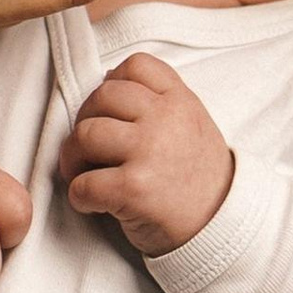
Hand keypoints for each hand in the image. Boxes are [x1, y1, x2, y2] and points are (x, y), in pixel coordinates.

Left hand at [58, 53, 234, 255]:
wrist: (218, 227)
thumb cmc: (197, 178)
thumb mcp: (193, 124)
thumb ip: (159, 99)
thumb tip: (107, 79)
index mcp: (181, 101)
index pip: (136, 65)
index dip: (112, 83)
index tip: (111, 112)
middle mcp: (166, 120)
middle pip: (102, 97)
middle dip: (85, 121)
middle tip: (88, 148)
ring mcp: (149, 152)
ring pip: (84, 134)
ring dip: (73, 158)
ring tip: (84, 173)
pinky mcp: (134, 188)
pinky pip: (83, 183)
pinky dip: (79, 196)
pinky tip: (93, 203)